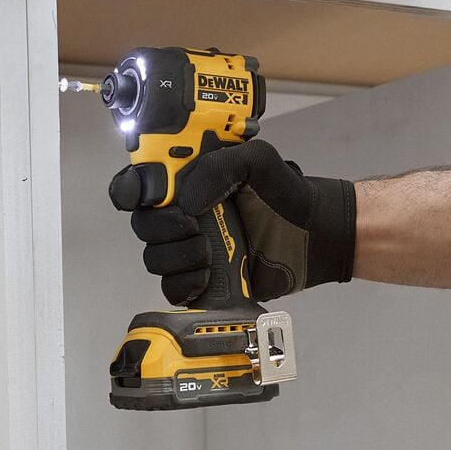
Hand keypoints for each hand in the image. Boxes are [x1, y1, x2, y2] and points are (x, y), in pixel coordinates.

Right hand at [110, 140, 356, 304]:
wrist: (319, 238)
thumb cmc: (292, 197)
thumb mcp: (259, 161)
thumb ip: (221, 166)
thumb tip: (186, 201)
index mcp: (189, 181)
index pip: (139, 182)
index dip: (131, 188)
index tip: (149, 196)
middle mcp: (184, 214)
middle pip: (142, 224)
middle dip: (163, 227)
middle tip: (194, 225)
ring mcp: (191, 248)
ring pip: (154, 258)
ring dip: (176, 257)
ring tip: (209, 252)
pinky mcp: (202, 279)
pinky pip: (171, 288)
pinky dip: (184, 284)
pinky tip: (206, 276)